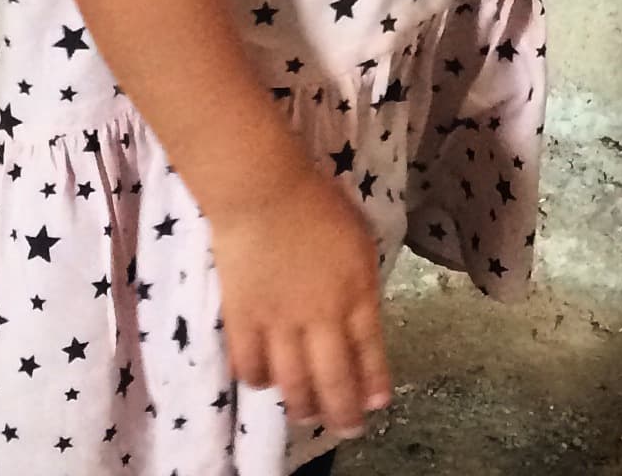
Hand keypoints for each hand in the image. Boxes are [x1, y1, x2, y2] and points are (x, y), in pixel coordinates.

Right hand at [210, 166, 390, 440]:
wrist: (265, 191)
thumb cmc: (318, 203)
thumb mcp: (358, 240)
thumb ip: (361, 283)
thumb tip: (361, 314)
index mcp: (357, 291)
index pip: (369, 350)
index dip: (374, 382)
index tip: (378, 405)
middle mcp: (322, 317)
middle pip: (334, 379)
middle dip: (343, 412)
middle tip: (348, 429)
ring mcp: (280, 323)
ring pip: (293, 384)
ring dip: (302, 406)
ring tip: (307, 415)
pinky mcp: (243, 322)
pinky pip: (251, 368)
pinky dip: (260, 380)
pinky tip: (266, 380)